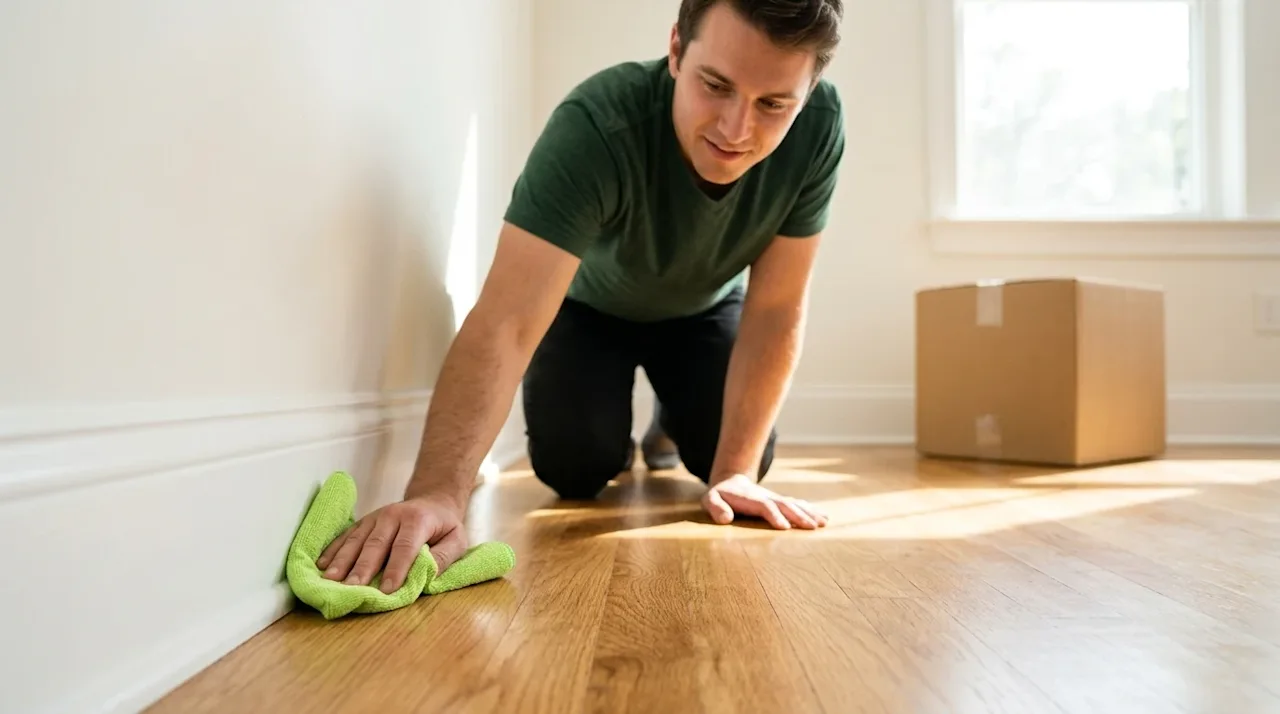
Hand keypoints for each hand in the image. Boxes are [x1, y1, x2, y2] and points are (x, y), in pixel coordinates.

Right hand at [316, 495, 467, 592]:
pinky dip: (333, 551)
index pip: (405, 547)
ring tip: (330, 580)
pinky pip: (346, 536)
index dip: (397, 569)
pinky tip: (321, 565)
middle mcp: (393, 516)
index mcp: (418, 520)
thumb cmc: (444, 527)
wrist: (432, 501)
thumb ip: (444, 557)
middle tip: (352, 589)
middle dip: (363, 568)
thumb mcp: (457, 540)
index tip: (388, 590)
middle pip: (376, 544)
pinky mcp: (364, 522)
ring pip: (357, 540)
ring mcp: (375, 517)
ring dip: (342, 561)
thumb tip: (427, 576)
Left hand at [701, 474, 828, 529]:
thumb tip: (725, 519)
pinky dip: (811, 510)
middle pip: (785, 505)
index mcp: (751, 499)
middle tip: (812, 527)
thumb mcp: (710, 499)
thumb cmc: (720, 495)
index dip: (774, 516)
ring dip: (809, 513)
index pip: (765, 507)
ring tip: (823, 522)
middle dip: (798, 516)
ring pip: (794, 505)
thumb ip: (715, 507)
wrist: (731, 481)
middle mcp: (767, 498)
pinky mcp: (780, 502)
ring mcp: (775, 499)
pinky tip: (824, 517)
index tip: (784, 527)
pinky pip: (798, 505)